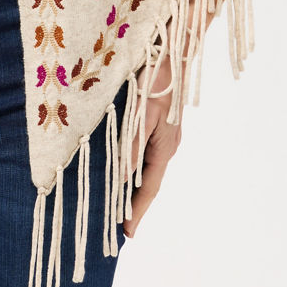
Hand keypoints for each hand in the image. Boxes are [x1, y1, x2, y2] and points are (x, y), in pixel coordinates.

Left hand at [122, 52, 182, 238]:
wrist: (172, 53)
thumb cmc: (157, 81)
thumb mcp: (142, 113)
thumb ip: (133, 144)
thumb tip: (123, 178)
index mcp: (165, 148)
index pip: (149, 188)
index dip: (137, 211)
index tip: (127, 233)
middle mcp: (166, 146)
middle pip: (149, 182)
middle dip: (134, 205)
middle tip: (117, 227)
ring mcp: (164, 136)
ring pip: (146, 169)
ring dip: (132, 188)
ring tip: (115, 206)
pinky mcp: (158, 125)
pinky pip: (144, 154)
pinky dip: (133, 168)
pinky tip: (121, 171)